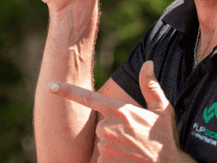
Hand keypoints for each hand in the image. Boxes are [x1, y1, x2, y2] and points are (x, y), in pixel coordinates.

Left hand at [49, 61, 192, 162]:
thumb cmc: (166, 139)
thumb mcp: (163, 111)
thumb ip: (151, 86)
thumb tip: (148, 63)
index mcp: (122, 112)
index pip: (88, 98)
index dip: (67, 91)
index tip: (51, 86)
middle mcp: (110, 128)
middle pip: (101, 126)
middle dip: (113, 130)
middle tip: (134, 138)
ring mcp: (107, 147)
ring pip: (102, 143)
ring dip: (114, 146)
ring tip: (133, 151)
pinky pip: (102, 159)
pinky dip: (113, 160)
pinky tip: (129, 160)